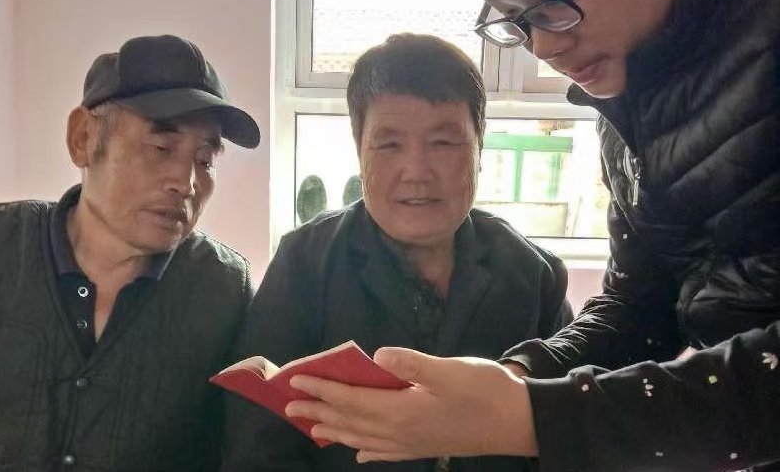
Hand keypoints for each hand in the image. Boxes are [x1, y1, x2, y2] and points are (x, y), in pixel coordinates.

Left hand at [285, 346, 537, 462]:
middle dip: (318, 412)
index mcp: (403, 410)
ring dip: (334, 430)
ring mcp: (413, 443)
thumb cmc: (486, 391)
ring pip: (362, 438)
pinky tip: (359, 453)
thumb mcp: (449, 370)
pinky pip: (386, 452)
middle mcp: (402, 432)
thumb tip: (377, 354)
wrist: (519, 423)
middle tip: (288, 406)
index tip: (296, 381)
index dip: (322, 389)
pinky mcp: (425, 447)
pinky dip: (366, 450)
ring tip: (311, 426)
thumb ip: (411, 364)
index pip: (352, 399)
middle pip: (350, 421)